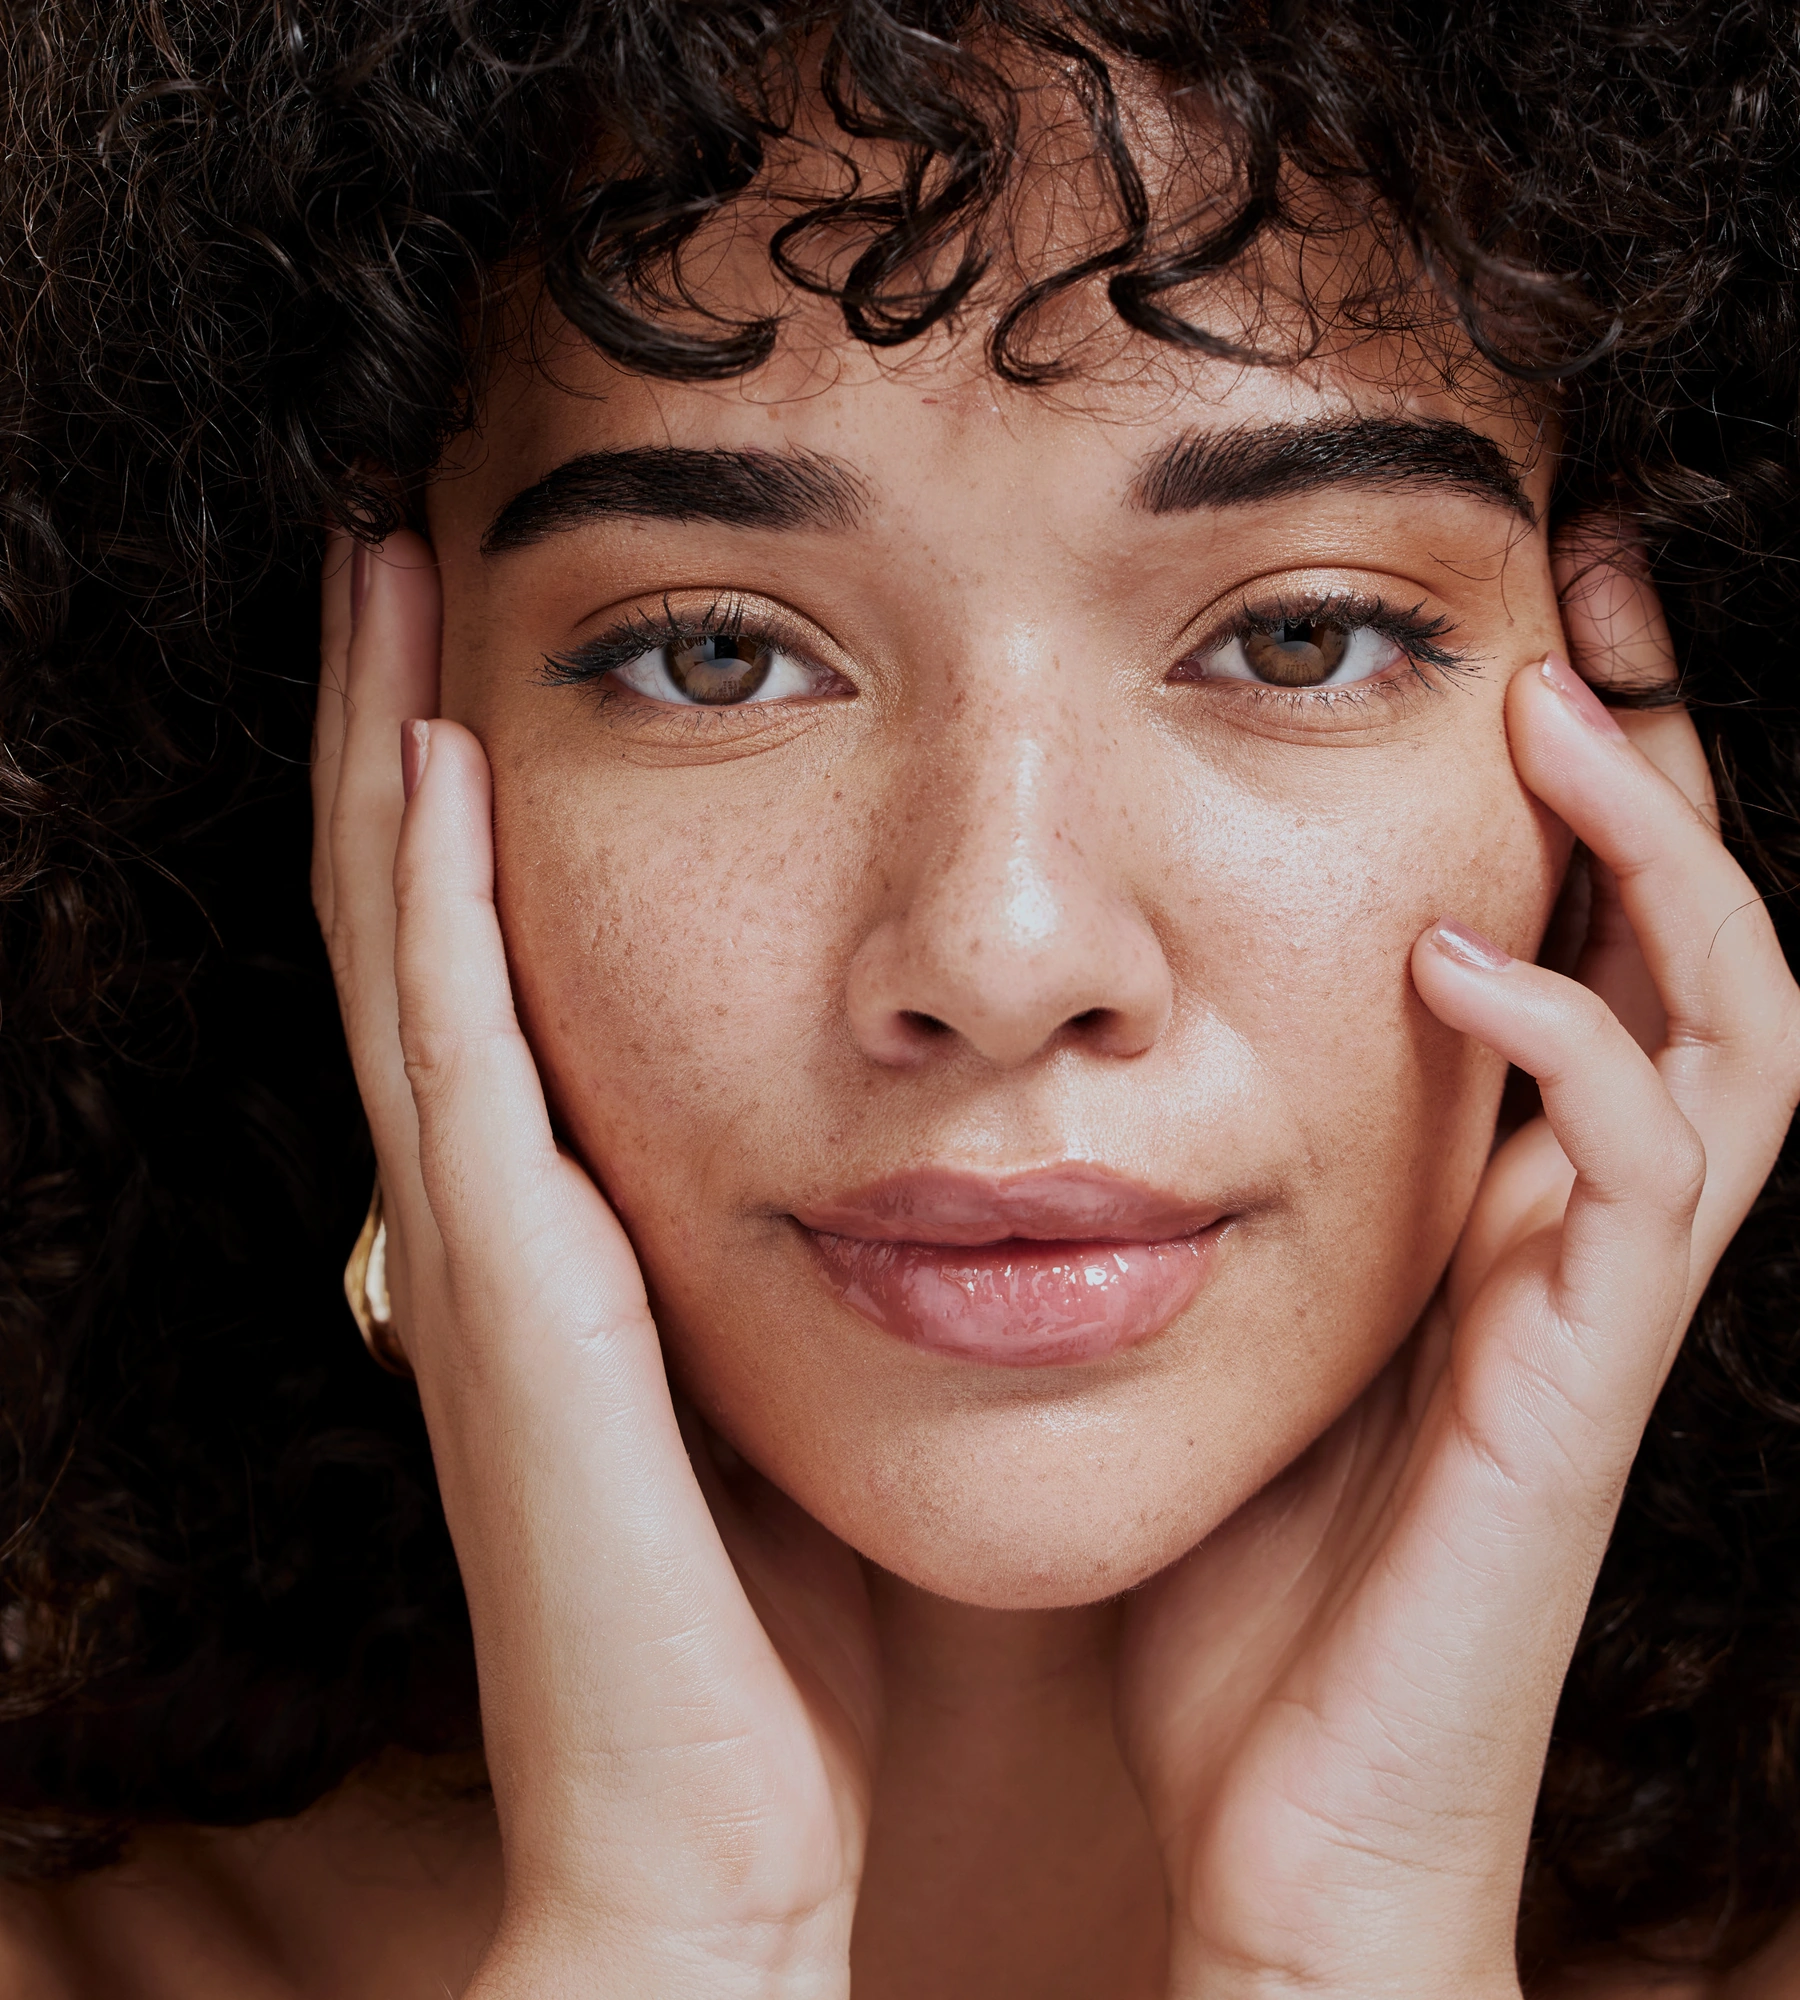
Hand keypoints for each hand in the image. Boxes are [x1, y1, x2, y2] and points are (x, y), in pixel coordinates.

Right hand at [311, 533, 878, 1999]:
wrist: (713, 1842)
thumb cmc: (770, 1634)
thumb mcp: (785, 1401)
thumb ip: (788, 1270)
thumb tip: (884, 1156)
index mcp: (567, 1228)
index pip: (491, 955)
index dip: (463, 793)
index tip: (486, 626)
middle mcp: (492, 1216)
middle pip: (419, 909)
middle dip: (396, 718)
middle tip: (395, 532)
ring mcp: (480, 1252)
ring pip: (406, 944)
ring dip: (388, 755)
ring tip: (382, 572)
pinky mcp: (509, 1304)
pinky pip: (457, 1057)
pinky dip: (432, 898)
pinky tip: (439, 750)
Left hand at [1115, 544, 1799, 1998]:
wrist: (1292, 1826)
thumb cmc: (1243, 1588)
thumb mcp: (1217, 1337)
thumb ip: (1198, 1202)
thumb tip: (1064, 1060)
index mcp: (1490, 1207)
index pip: (1575, 945)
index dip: (1565, 791)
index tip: (1486, 628)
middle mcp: (1576, 1234)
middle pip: (1694, 943)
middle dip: (1659, 761)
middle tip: (1585, 589)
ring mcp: (1598, 1306)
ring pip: (1733, 1027)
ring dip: (1658, 857)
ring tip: (1549, 713)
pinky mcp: (1583, 1389)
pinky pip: (1643, 1179)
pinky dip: (1572, 1051)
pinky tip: (1455, 962)